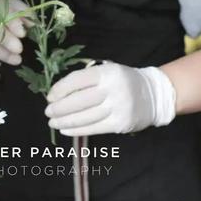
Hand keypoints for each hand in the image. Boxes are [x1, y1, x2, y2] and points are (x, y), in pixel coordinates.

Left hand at [44, 61, 175, 135]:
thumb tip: (59, 93)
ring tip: (53, 122)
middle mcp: (112, 89)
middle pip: (79, 101)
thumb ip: (87, 78)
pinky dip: (77, 130)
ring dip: (65, 121)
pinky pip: (94, 128)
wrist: (152, 95)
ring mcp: (117, 108)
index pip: (77, 80)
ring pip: (85, 117)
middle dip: (60, 108)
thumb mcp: (108, 70)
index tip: (49, 96)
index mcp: (107, 72)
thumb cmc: (122, 81)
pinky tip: (66, 130)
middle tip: (48, 112)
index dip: (60, 89)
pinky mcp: (120, 124)